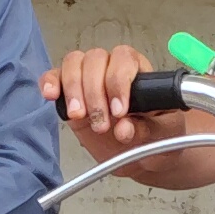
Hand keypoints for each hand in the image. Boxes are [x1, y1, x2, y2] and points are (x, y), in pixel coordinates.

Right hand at [39, 45, 214, 184]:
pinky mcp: (70, 93)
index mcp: (139, 71)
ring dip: (73, 90)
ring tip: (78, 116)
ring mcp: (89, 78)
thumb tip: (125, 129)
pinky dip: (50, 83)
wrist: (142, 155)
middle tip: (101, 124)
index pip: (124, 60)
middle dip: (95, 93)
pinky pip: (55, 76)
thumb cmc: (157, 137)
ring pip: (74, 63)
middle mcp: (112, 68)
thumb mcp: (164, 135)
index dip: (118, 82)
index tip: (120, 111)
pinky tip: (51, 96)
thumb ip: (147, 130)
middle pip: (96, 59)